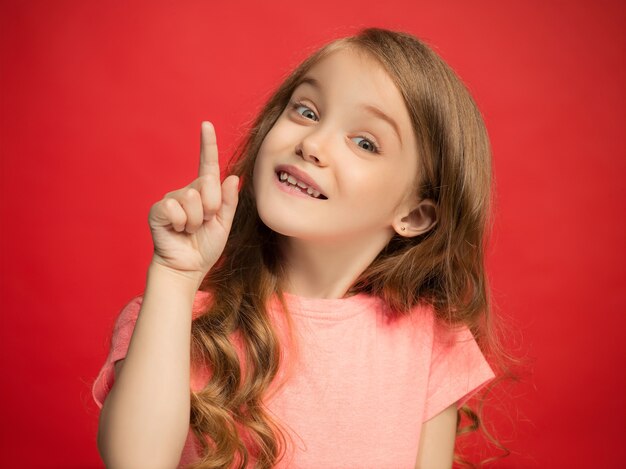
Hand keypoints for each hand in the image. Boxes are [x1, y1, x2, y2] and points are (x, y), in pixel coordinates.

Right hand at [148, 121, 238, 284]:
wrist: (187, 268)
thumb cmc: (204, 247)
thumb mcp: (224, 224)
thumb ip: (229, 201)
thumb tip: (233, 176)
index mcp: (204, 193)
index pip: (207, 165)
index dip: (207, 144)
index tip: (206, 124)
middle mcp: (186, 191)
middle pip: (207, 184)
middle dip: (212, 208)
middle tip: (203, 224)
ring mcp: (171, 199)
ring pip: (193, 198)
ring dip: (196, 220)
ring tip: (190, 230)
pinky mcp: (159, 210)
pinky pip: (176, 208)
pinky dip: (181, 223)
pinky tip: (177, 231)